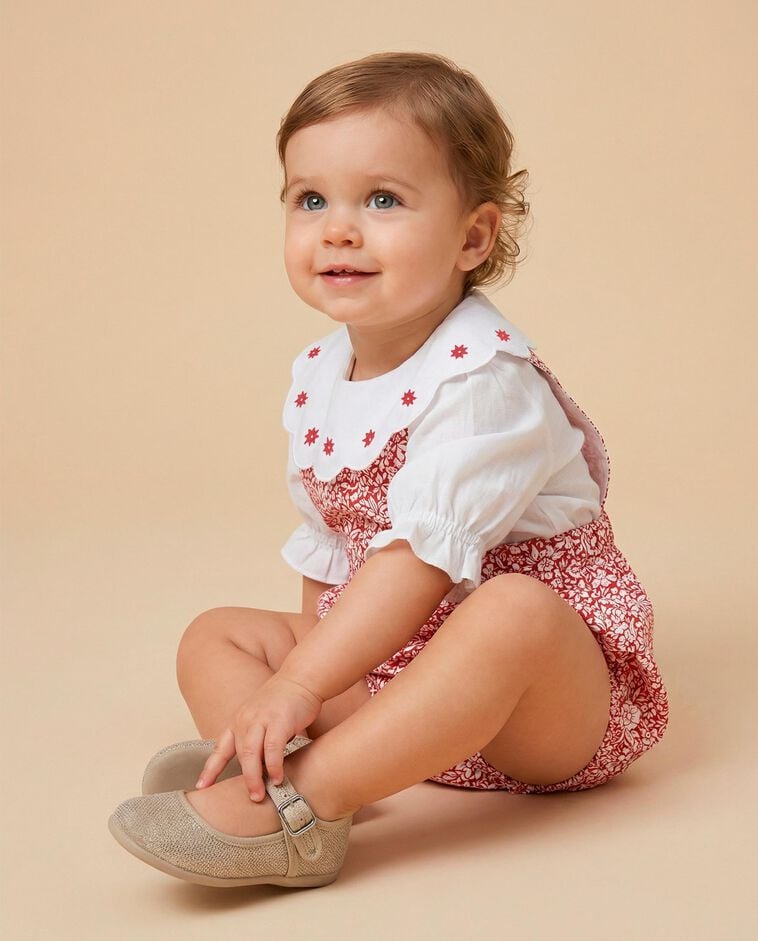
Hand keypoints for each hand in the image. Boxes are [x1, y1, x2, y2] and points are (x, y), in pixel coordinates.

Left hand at [195, 674, 322, 801]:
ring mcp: (261, 719)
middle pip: (238, 755)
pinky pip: (272, 748)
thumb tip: (260, 768)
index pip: (220, 748)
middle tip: (251, 798)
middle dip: (243, 780)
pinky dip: (274, 765)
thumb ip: (257, 740)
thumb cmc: (284, 701)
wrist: (301, 678)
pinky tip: (278, 777)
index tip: (201, 787)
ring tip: (259, 794)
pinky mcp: (278, 720)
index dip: (210, 769)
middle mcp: (245, 720)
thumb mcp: (262, 719)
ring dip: (255, 777)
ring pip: (251, 754)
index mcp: (238, 721)